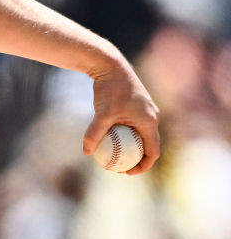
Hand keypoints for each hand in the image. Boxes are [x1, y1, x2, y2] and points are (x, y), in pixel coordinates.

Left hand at [82, 60, 160, 174]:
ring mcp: (144, 110)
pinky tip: (107, 138)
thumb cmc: (109, 89)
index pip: (153, 152)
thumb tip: (86, 152)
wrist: (111, 66)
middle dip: (136, 159)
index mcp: (150, 122)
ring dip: (129, 147)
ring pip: (139, 135)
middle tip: (118, 167)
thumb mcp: (102, 113)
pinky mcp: (135, 105)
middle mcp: (151, 117)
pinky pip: (132, 125)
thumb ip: (94, 133)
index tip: (127, 173)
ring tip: (112, 155)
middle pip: (147, 145)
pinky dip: (123, 134)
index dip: (143, 166)